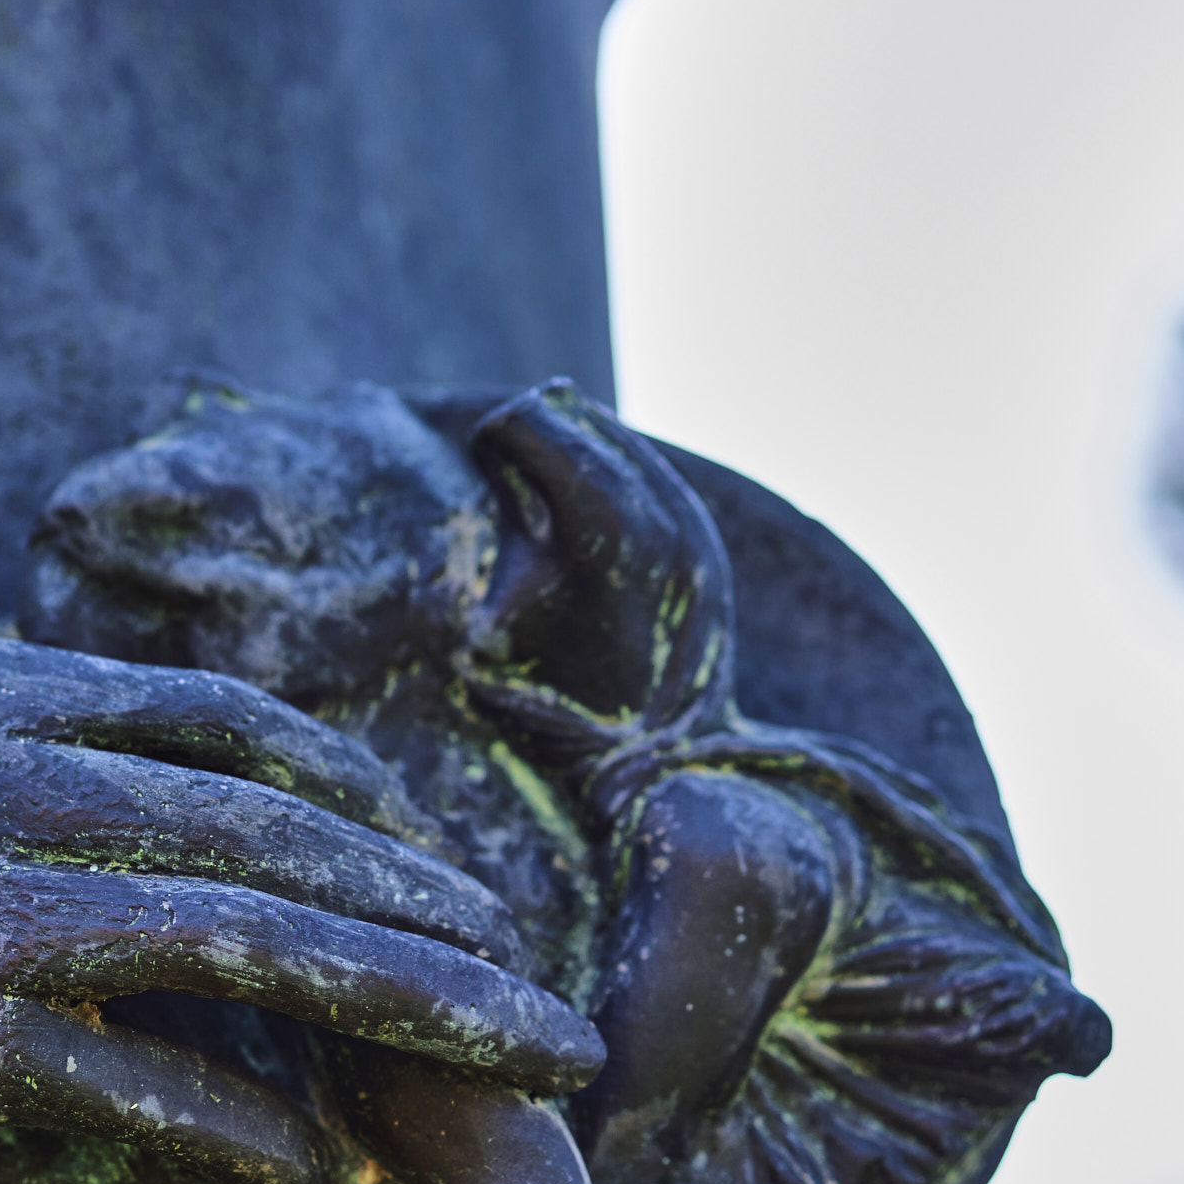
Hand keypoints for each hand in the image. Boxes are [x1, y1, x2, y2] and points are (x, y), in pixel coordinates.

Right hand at [0, 626, 604, 1183]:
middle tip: (547, 986)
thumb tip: (62, 731)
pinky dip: (239, 1122)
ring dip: (411, 1004)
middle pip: (293, 840)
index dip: (357, 801)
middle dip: (437, 915)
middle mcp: (29, 778)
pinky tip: (322, 1166)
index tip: (428, 860)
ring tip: (524, 1057)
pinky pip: (132, 1080)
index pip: (243, 731)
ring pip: (256, 946)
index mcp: (11, 687)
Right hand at [461, 380, 729, 753]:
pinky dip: (609, 466)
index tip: (478, 444)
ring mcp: (692, 527)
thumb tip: (491, 490)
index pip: (536, 426)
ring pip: (621, 440)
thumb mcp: (495, 638)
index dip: (497, 431)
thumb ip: (494, 553)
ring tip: (537, 457)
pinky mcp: (705, 543)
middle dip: (536, 429)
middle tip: (499, 447)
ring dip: (575, 440)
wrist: (660, 762)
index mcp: (601, 528)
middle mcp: (660, 514)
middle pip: (580, 422)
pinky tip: (582, 484)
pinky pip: (651, 472)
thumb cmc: (561, 712)